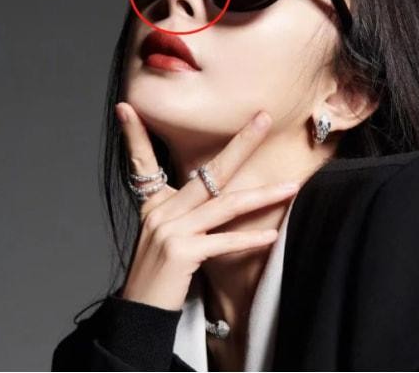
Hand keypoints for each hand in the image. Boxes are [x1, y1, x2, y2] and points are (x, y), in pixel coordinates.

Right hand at [114, 103, 300, 310]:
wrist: (140, 312)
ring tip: (291, 186)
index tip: (127, 107)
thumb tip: (218, 196)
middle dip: (241, 143)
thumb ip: (186, 212)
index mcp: (156, 204)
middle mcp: (162, 211)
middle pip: (209, 171)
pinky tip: (271, 235)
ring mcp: (171, 230)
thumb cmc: (159, 272)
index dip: (134, 134)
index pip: (141, 160)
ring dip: (263, 195)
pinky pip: (223, 241)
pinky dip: (248, 239)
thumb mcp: (165, 234)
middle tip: (264, 118)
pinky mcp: (182, 252)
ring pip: (225, 204)